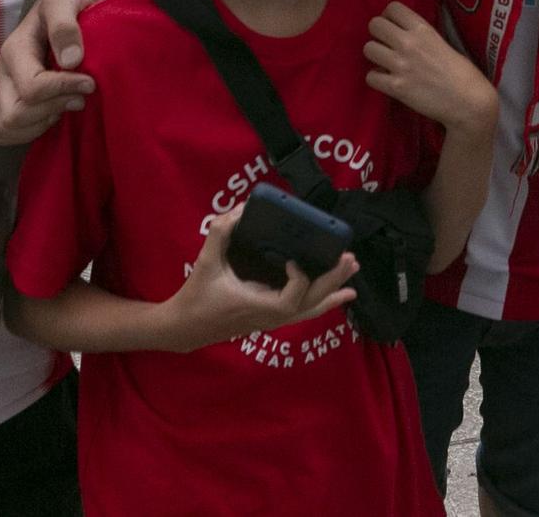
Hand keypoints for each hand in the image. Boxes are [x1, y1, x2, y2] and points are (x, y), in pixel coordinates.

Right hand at [0, 0, 99, 144]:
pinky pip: (7, 134)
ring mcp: (3, 90)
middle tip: (81, 97)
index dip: (64, 89)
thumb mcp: (66, 2)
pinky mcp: (9, 103)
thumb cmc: (66, 4)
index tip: (91, 82)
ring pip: (7, 128)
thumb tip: (70, 61)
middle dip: (53, 108)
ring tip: (66, 104)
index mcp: (13, 51)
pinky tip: (54, 113)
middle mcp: (3, 73)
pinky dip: (32, 131)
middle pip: (16, 114)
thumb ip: (65, 26)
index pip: (32, 88)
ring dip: (41, 123)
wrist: (64, 8)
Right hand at [152, 205, 358, 352]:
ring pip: (309, 310)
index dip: (299, 282)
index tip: (295, 261)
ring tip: (353, 279)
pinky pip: (303, 312)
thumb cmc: (197, 296)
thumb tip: (239, 210)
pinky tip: (338, 295)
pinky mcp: (271, 319)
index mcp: (256, 306)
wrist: (185, 327)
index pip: (289, 301)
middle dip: (331, 282)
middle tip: (349, 259)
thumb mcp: (205, 263)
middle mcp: (270, 317)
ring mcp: (272, 321)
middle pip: (309, 304)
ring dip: (332, 292)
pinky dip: (322, 303)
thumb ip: (219, 234)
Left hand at [364, 3, 497, 132]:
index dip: (389, 17)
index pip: (392, 7)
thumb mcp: (442, 42)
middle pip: (374, 25)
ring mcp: (400, 65)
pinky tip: (388, 81)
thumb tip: (402, 32)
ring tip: (386, 64)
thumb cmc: (462, 73)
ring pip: (368, 49)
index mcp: (423, 29)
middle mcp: (409, 43)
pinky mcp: (396, 87)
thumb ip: (421, 36)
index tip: (394, 27)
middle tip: (387, 46)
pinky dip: (377, 80)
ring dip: (376, 56)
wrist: (469, 101)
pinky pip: (370, 76)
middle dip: (378, 34)